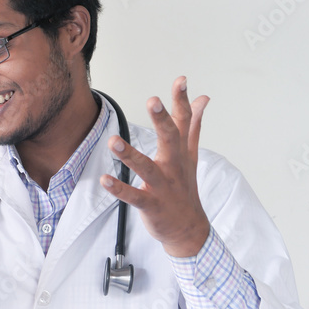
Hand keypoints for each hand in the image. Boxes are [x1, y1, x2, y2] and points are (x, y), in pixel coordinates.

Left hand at [99, 76, 210, 257]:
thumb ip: (193, 125)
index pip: (183, 122)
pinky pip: (134, 197)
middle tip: (152, 100)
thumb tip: (203, 98)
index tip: (181, 80)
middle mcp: (174, 166)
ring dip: (130, 155)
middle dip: (162, 120)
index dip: (182, 101)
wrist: (189, 229)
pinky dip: (119, 189)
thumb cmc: (185, 187)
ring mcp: (163, 186)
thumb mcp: (191, 154)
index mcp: (181, 152)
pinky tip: (105, 179)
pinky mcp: (151, 205)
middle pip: (170, 140)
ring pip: (147, 168)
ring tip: (113, 141)